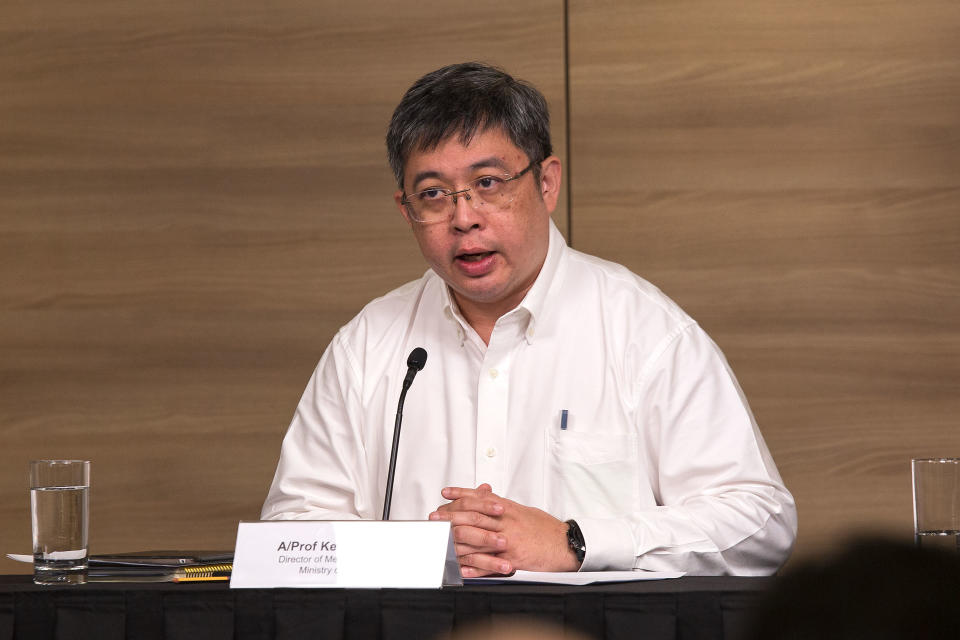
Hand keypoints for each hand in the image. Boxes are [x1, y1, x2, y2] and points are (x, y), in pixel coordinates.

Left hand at [429, 484, 579, 576]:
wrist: (565, 544)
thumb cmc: (544, 528)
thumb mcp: (522, 510)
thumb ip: (502, 504)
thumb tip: (486, 496)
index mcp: (508, 509)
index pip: (479, 498)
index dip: (460, 495)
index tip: (445, 494)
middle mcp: (506, 522)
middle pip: (473, 517)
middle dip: (450, 517)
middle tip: (434, 518)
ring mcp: (508, 541)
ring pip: (476, 541)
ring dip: (455, 542)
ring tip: (439, 542)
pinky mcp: (513, 559)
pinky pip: (489, 565)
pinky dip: (473, 568)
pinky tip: (460, 569)